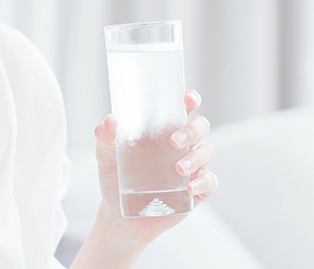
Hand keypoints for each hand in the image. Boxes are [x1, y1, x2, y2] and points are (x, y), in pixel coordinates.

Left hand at [93, 90, 217, 245]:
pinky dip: (203, 182)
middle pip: (200, 127)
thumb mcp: (105, 155)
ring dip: (196, 158)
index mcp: (161, 130)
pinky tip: (188, 187)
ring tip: (178, 169)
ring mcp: (191, 166)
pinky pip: (209, 182)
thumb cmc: (115, 177)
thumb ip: (104, 136)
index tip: (188, 99)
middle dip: (192, 130)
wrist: (119, 214)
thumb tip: (110, 119)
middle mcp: (180, 145)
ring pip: (206, 152)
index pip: (182, 109)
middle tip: (174, 141)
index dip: (190, 100)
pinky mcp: (195, 189)